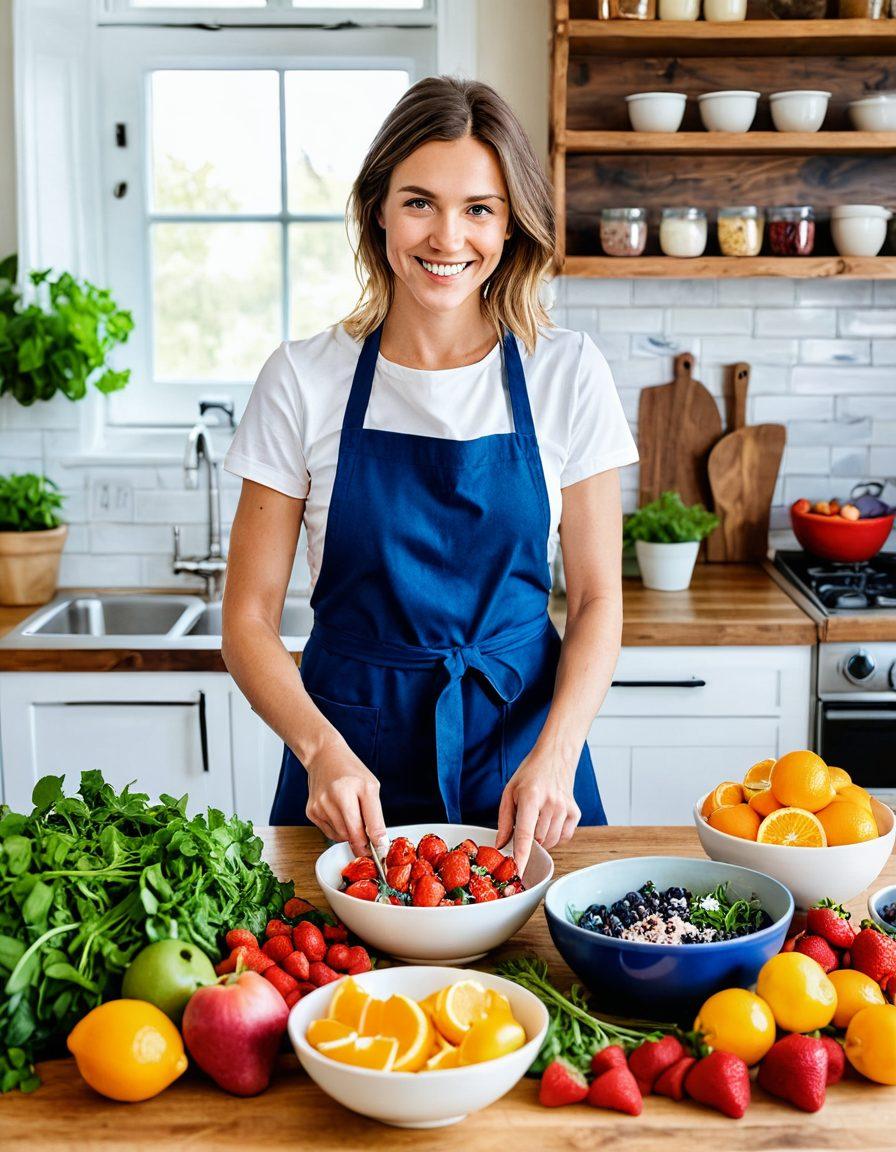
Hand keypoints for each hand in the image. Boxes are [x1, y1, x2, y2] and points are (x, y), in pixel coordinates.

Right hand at [303, 733, 386, 857]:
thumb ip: (375, 815)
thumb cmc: (350, 771)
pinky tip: (338, 816)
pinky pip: (329, 833)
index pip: (371, 823)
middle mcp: (337, 795)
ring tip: (351, 818)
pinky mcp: (311, 812)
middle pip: (354, 835)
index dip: (378, 842)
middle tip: (369, 844)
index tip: (381, 851)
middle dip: (363, 843)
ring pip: (341, 837)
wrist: (324, 757)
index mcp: (358, 787)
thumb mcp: (370, 786)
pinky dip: (338, 831)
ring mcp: (321, 805)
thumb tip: (379, 842)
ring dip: (350, 835)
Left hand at [495, 747, 580, 875]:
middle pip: (538, 841)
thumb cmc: (529, 775)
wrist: (554, 758)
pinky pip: (564, 838)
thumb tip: (500, 845)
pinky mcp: (576, 813)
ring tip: (537, 818)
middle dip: (529, 838)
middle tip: (526, 820)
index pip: (524, 833)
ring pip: (551, 842)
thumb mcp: (509, 792)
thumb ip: (504, 820)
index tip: (518, 871)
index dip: (521, 855)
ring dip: (541, 839)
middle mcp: (551, 804)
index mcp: (530, 797)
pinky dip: (555, 836)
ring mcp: (566, 808)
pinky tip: (549, 821)